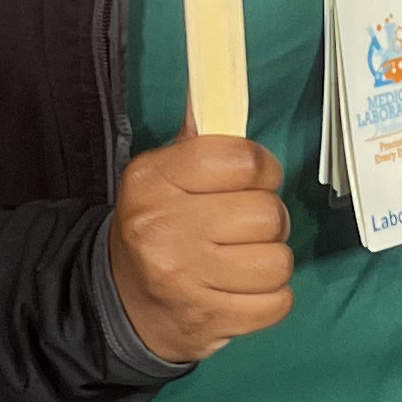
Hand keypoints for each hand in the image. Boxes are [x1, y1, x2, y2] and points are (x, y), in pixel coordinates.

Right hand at [107, 135, 295, 364]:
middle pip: (268, 214)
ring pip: (278, 261)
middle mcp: (164, 227)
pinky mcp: (206, 320)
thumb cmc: (158, 228)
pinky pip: (278, 303)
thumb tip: (217, 80)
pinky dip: (270, 299)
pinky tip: (243, 292)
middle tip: (244, 229)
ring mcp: (185, 279)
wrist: (122, 304)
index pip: (243, 160)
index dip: (263, 170)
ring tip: (243, 261)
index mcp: (154, 179)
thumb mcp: (165, 175)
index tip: (254, 181)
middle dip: (267, 221)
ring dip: (270, 262)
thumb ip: (200, 137)